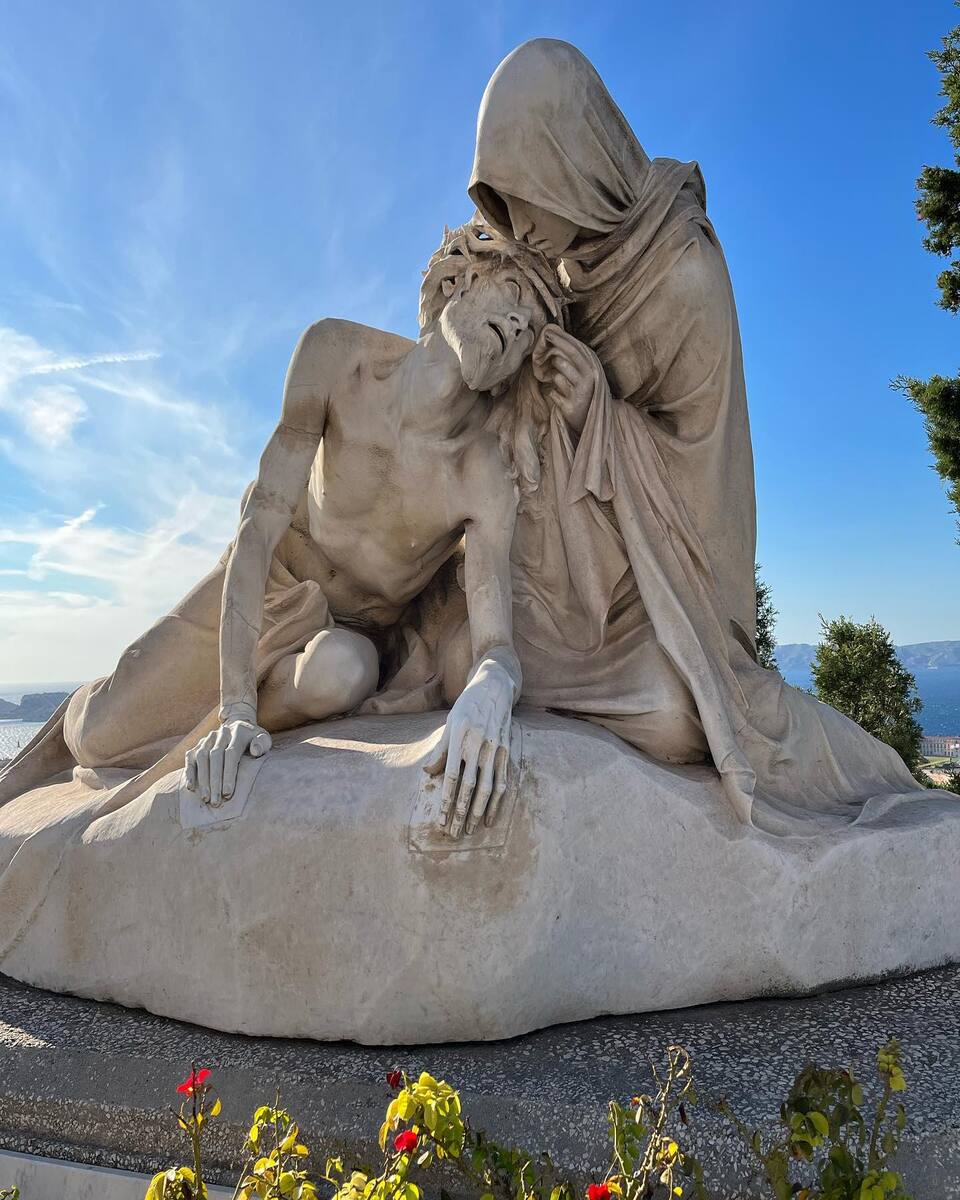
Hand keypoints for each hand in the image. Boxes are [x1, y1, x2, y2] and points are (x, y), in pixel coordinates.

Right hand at [184, 719, 271, 806]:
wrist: (238, 726)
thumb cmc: (253, 740)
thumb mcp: (264, 739)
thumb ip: (262, 744)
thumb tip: (255, 751)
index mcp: (238, 732)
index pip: (231, 753)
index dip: (228, 774)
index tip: (228, 793)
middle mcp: (220, 733)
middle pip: (214, 756)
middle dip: (215, 781)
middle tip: (216, 802)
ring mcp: (207, 739)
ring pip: (201, 758)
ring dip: (202, 779)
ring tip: (205, 798)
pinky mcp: (197, 745)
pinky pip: (190, 758)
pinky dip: (189, 772)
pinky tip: (190, 787)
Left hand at [424, 658, 513, 837]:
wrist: (495, 687)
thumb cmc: (466, 707)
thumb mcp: (449, 724)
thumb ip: (440, 750)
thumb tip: (427, 774)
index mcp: (459, 736)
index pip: (451, 775)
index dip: (446, 799)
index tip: (441, 819)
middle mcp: (478, 743)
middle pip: (468, 786)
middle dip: (460, 812)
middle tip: (453, 834)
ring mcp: (494, 748)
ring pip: (487, 787)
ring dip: (477, 811)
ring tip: (469, 830)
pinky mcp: (506, 751)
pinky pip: (502, 781)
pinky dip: (496, 802)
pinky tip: (489, 818)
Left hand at [532, 325, 596, 431]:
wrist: (590, 419)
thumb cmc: (583, 392)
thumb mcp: (584, 373)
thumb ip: (574, 359)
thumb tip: (556, 338)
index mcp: (592, 369)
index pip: (576, 349)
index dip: (561, 339)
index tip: (548, 332)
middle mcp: (588, 380)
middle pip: (567, 359)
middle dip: (554, 350)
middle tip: (544, 344)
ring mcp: (579, 394)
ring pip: (558, 375)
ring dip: (553, 376)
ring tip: (558, 379)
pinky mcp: (569, 407)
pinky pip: (553, 393)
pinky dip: (553, 393)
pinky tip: (560, 396)